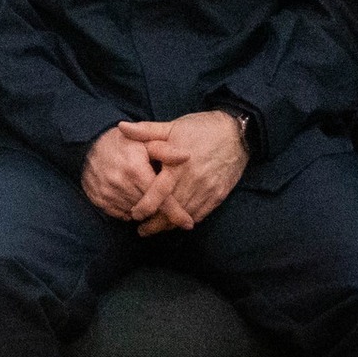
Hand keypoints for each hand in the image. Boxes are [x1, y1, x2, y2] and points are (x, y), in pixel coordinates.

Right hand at [82, 126, 189, 230]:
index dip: (176, 213)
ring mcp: (109, 194)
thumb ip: (166, 150)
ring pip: (136, 214)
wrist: (89, 145)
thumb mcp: (144, 142)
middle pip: (149, 209)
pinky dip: (130, 211)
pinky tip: (133, 199)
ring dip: (145, 211)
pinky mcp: (100, 201)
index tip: (188, 224)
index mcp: (135, 170)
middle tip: (169, 207)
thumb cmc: (122, 142)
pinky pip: (121, 215)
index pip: (160, 199)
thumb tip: (187, 156)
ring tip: (148, 198)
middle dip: (160, 211)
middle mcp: (121, 184)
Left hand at [119, 112, 247, 235]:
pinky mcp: (218, 195)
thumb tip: (121, 127)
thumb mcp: (172, 126)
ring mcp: (207, 189)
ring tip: (155, 230)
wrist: (236, 133)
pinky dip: (187, 220)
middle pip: (170, 209)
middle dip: (154, 223)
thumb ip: (146, 131)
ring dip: (169, 225)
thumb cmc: (201, 128)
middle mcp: (192, 180)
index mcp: (177, 164)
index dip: (145, 206)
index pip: (158, 192)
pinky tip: (177, 223)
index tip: (134, 215)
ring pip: (184, 215)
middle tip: (141, 230)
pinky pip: (200, 214)